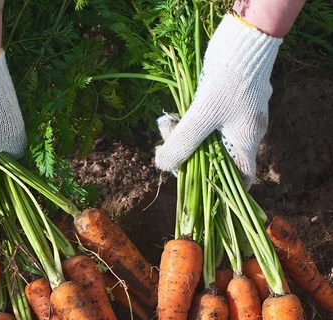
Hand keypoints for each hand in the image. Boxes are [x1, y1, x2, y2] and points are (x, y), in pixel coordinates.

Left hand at [155, 14, 281, 188]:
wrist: (243, 38)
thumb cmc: (229, 80)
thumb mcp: (202, 115)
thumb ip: (183, 142)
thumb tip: (162, 165)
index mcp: (246, 142)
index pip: (241, 178)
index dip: (223, 190)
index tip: (198, 191)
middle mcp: (243, 132)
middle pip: (215, 159)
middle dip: (189, 158)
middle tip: (167, 152)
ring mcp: (234, 117)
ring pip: (205, 139)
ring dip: (183, 137)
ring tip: (166, 127)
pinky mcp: (224, 102)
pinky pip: (203, 121)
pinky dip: (187, 122)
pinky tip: (171, 117)